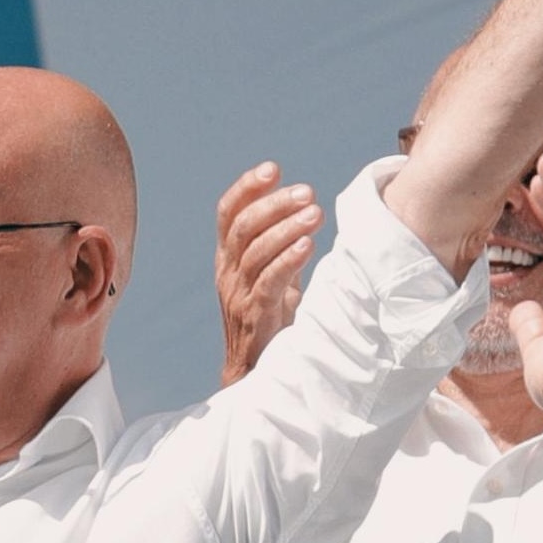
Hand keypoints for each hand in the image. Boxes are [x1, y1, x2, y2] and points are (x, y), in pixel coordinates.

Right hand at [216, 165, 316, 382]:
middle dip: (274, 204)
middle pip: (243, 226)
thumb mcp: (274, 276)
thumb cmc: (270, 321)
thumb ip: (283, 247)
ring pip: (255, 251)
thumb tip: (306, 212)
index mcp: (228, 258)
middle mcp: (227, 271)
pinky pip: (268, 282)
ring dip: (287, 228)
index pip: (228, 212)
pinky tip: (309, 245)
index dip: (247, 187)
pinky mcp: (253, 315)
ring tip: (315, 213)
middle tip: (307, 191)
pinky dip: (288, 260)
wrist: (256, 373)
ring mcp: (237, 294)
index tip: (273, 168)